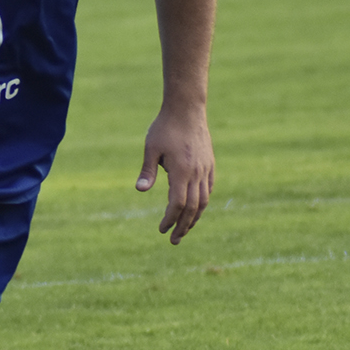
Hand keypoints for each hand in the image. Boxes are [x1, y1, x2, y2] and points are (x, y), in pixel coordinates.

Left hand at [136, 108, 213, 244]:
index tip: (162, 229)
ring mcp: (206, 169)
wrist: (186, 108)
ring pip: (204, 201)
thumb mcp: (151, 148)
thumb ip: (147, 171)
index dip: (170, 219)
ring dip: (194, 218)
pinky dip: (202, 202)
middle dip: (183, 226)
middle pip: (193, 208)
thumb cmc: (164, 127)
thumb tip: (140, 191)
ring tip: (185, 229)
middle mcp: (196, 173)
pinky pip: (208, 189)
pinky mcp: (209, 164)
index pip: (177, 204)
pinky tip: (196, 208)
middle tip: (174, 241)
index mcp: (181, 171)